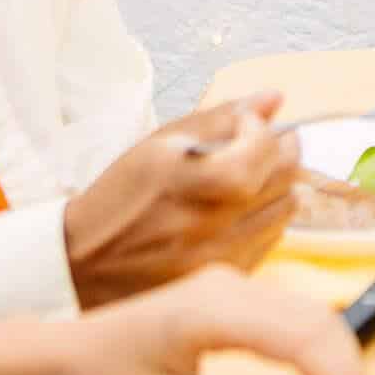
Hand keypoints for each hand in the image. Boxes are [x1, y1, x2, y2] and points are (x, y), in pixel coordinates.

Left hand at [42, 263, 366, 374]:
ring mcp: (233, 286)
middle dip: (348, 372)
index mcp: (206, 311)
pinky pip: (293, 321)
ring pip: (312, 317)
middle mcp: (228, 286)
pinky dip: (316, 357)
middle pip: (317, 319)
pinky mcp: (236, 298)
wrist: (57, 360)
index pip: (298, 335)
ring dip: (336, 364)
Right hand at [66, 92, 299, 308]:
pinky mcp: (228, 276)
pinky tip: (239, 210)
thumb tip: (273, 98)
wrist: (87, 262)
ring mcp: (227, 254)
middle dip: (279, 151)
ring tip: (248, 177)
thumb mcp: (160, 144)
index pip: (266, 145)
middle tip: (258, 145)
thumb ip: (221, 118)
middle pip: (287, 175)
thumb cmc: (122, 196)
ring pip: (287, 207)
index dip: (259, 126)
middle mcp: (218, 221)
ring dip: (277, 185)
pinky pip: (272, 237)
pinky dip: (265, 217)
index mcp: (199, 180)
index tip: (243, 124)